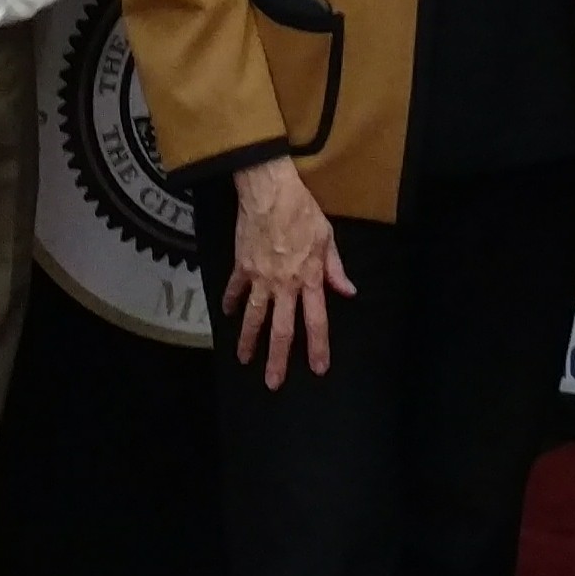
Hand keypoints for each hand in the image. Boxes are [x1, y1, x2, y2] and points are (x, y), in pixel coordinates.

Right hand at [226, 156, 356, 387]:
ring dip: (248, 340)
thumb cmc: (302, 211)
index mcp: (309, 278)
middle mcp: (284, 284)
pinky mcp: (241, 266)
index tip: (317, 369)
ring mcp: (260, 278)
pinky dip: (229, 302)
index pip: (316, 321)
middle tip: (273, 383)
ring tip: (243, 359)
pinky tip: (226, 314)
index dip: (317, 347)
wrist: (269, 191)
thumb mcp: (327, 237)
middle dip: (278, 359)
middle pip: (281, 329)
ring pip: (253, 317)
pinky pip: (234, 289)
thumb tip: (348, 291)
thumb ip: (335, 268)